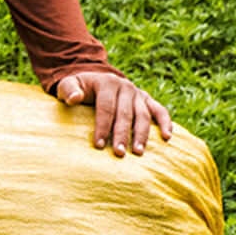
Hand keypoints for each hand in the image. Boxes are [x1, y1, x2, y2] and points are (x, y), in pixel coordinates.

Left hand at [56, 71, 171, 156]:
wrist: (95, 81)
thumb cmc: (79, 89)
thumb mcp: (67, 85)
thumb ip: (68, 90)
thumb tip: (74, 98)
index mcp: (106, 82)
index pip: (106, 107)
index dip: (102, 126)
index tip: (99, 145)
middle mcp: (124, 86)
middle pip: (125, 113)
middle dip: (122, 134)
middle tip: (119, 153)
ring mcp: (138, 93)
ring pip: (142, 115)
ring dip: (141, 134)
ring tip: (138, 153)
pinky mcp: (147, 100)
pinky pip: (160, 111)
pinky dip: (165, 123)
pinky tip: (167, 138)